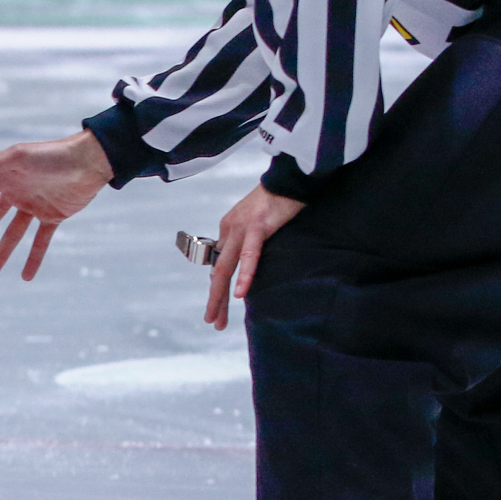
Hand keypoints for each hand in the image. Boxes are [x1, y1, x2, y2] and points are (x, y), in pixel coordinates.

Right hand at [0, 130, 112, 279]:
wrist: (91, 161)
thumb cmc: (54, 154)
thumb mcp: (21, 156)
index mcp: (6, 176)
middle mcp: (17, 192)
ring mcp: (35, 205)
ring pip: (13, 234)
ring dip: (2, 253)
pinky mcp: (54, 216)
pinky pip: (40, 241)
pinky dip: (34, 258)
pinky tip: (25, 276)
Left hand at [204, 184, 303, 330]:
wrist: (289, 177)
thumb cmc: (278, 200)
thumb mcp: (258, 224)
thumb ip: (249, 243)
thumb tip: (247, 265)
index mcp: (228, 229)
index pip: (219, 265)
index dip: (217, 289)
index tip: (216, 309)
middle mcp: (229, 230)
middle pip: (218, 272)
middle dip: (214, 300)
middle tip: (211, 322)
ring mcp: (241, 228)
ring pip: (226, 268)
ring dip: (220, 296)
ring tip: (217, 318)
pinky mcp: (257, 226)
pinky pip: (250, 255)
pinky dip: (245, 275)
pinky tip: (240, 294)